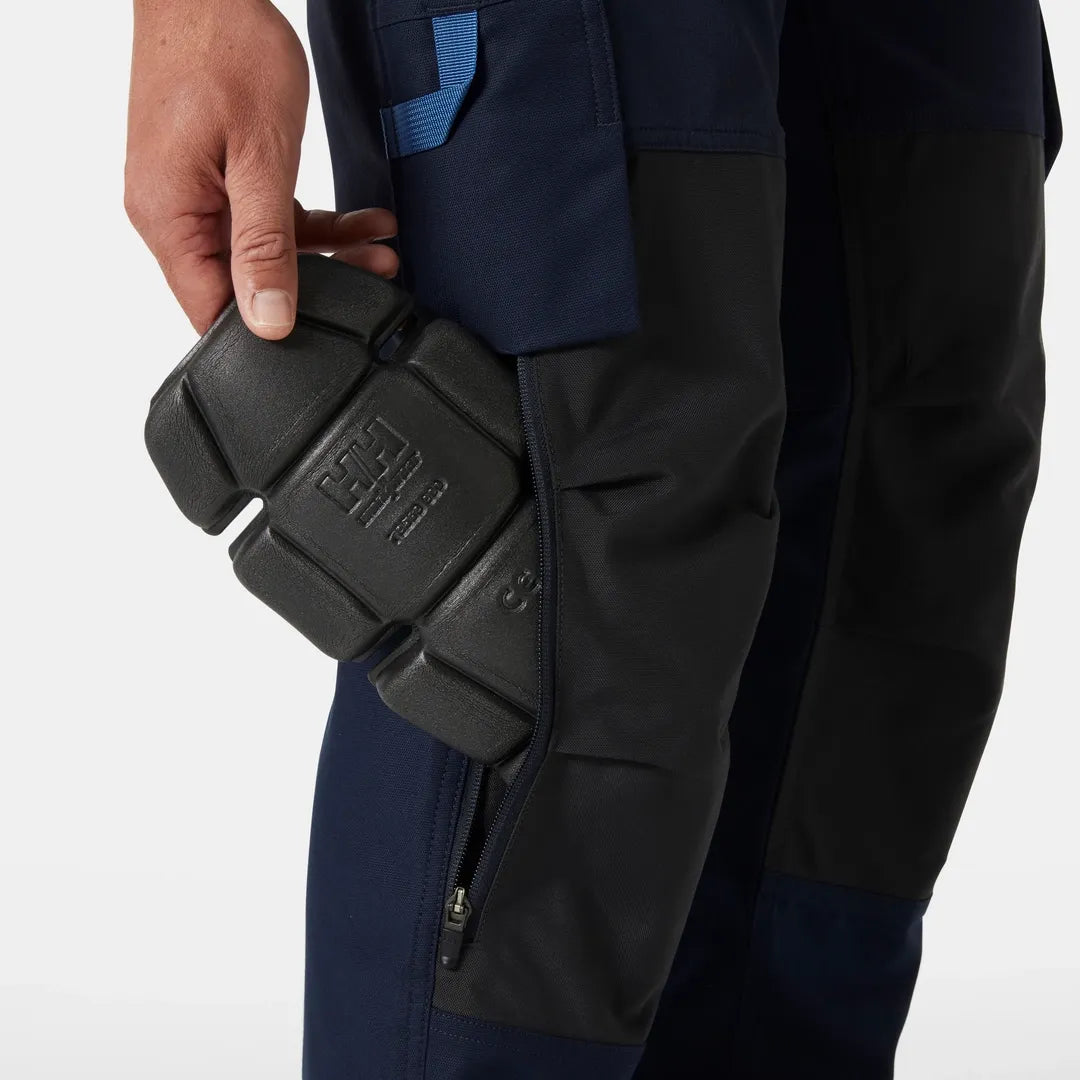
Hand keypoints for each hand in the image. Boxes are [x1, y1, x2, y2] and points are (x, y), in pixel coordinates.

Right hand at [125, 0, 397, 339]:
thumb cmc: (225, 50)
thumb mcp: (260, 159)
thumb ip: (265, 246)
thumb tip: (267, 321)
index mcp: (168, 218)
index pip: (210, 311)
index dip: (266, 332)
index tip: (326, 333)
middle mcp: (172, 214)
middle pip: (242, 285)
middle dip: (315, 291)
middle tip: (375, 281)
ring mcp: (195, 196)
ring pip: (265, 254)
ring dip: (329, 256)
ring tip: (382, 253)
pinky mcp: (218, 179)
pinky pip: (268, 220)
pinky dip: (316, 224)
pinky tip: (364, 223)